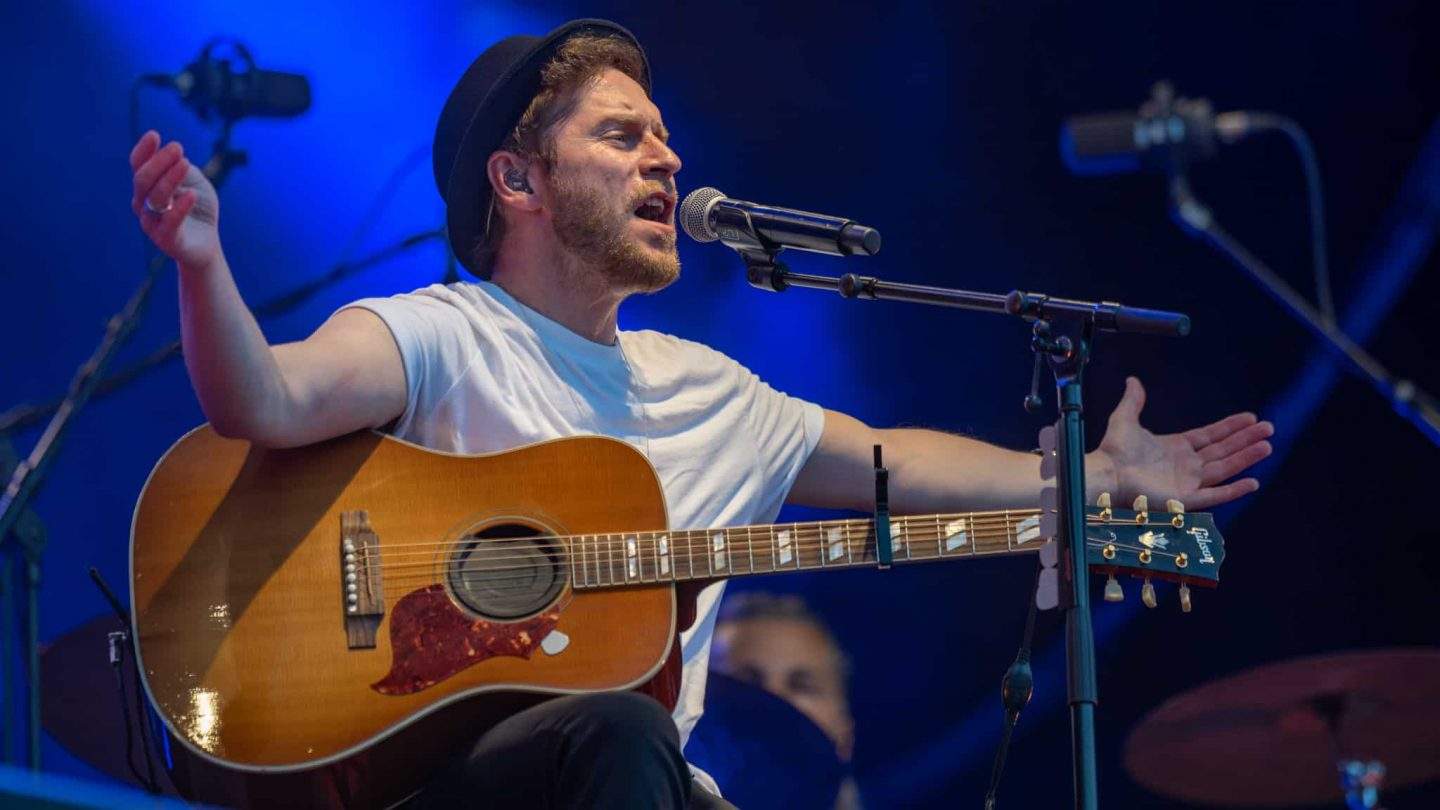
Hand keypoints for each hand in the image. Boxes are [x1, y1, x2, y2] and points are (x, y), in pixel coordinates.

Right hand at [129, 131, 220, 270]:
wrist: (205, 244)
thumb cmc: (197, 209)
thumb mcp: (194, 182)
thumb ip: (182, 169)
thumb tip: (174, 154)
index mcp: (147, 187)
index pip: (138, 165)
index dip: (143, 150)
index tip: (154, 135)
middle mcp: (143, 203)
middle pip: (143, 179)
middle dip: (159, 161)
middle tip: (177, 147)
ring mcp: (152, 222)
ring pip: (155, 197)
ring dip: (170, 178)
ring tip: (186, 163)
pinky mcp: (166, 240)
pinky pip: (170, 222)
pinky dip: (180, 207)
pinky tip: (192, 195)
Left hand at [1093, 377, 1273, 509]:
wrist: (1106, 474)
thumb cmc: (1113, 451)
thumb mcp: (1125, 419)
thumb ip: (1133, 400)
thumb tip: (1132, 379)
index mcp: (1176, 447)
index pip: (1210, 436)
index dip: (1230, 427)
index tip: (1251, 418)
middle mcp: (1186, 465)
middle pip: (1223, 450)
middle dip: (1246, 439)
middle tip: (1269, 428)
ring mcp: (1188, 482)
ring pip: (1225, 468)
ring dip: (1246, 457)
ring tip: (1268, 445)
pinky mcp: (1185, 499)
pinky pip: (1215, 495)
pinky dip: (1234, 489)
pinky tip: (1253, 481)